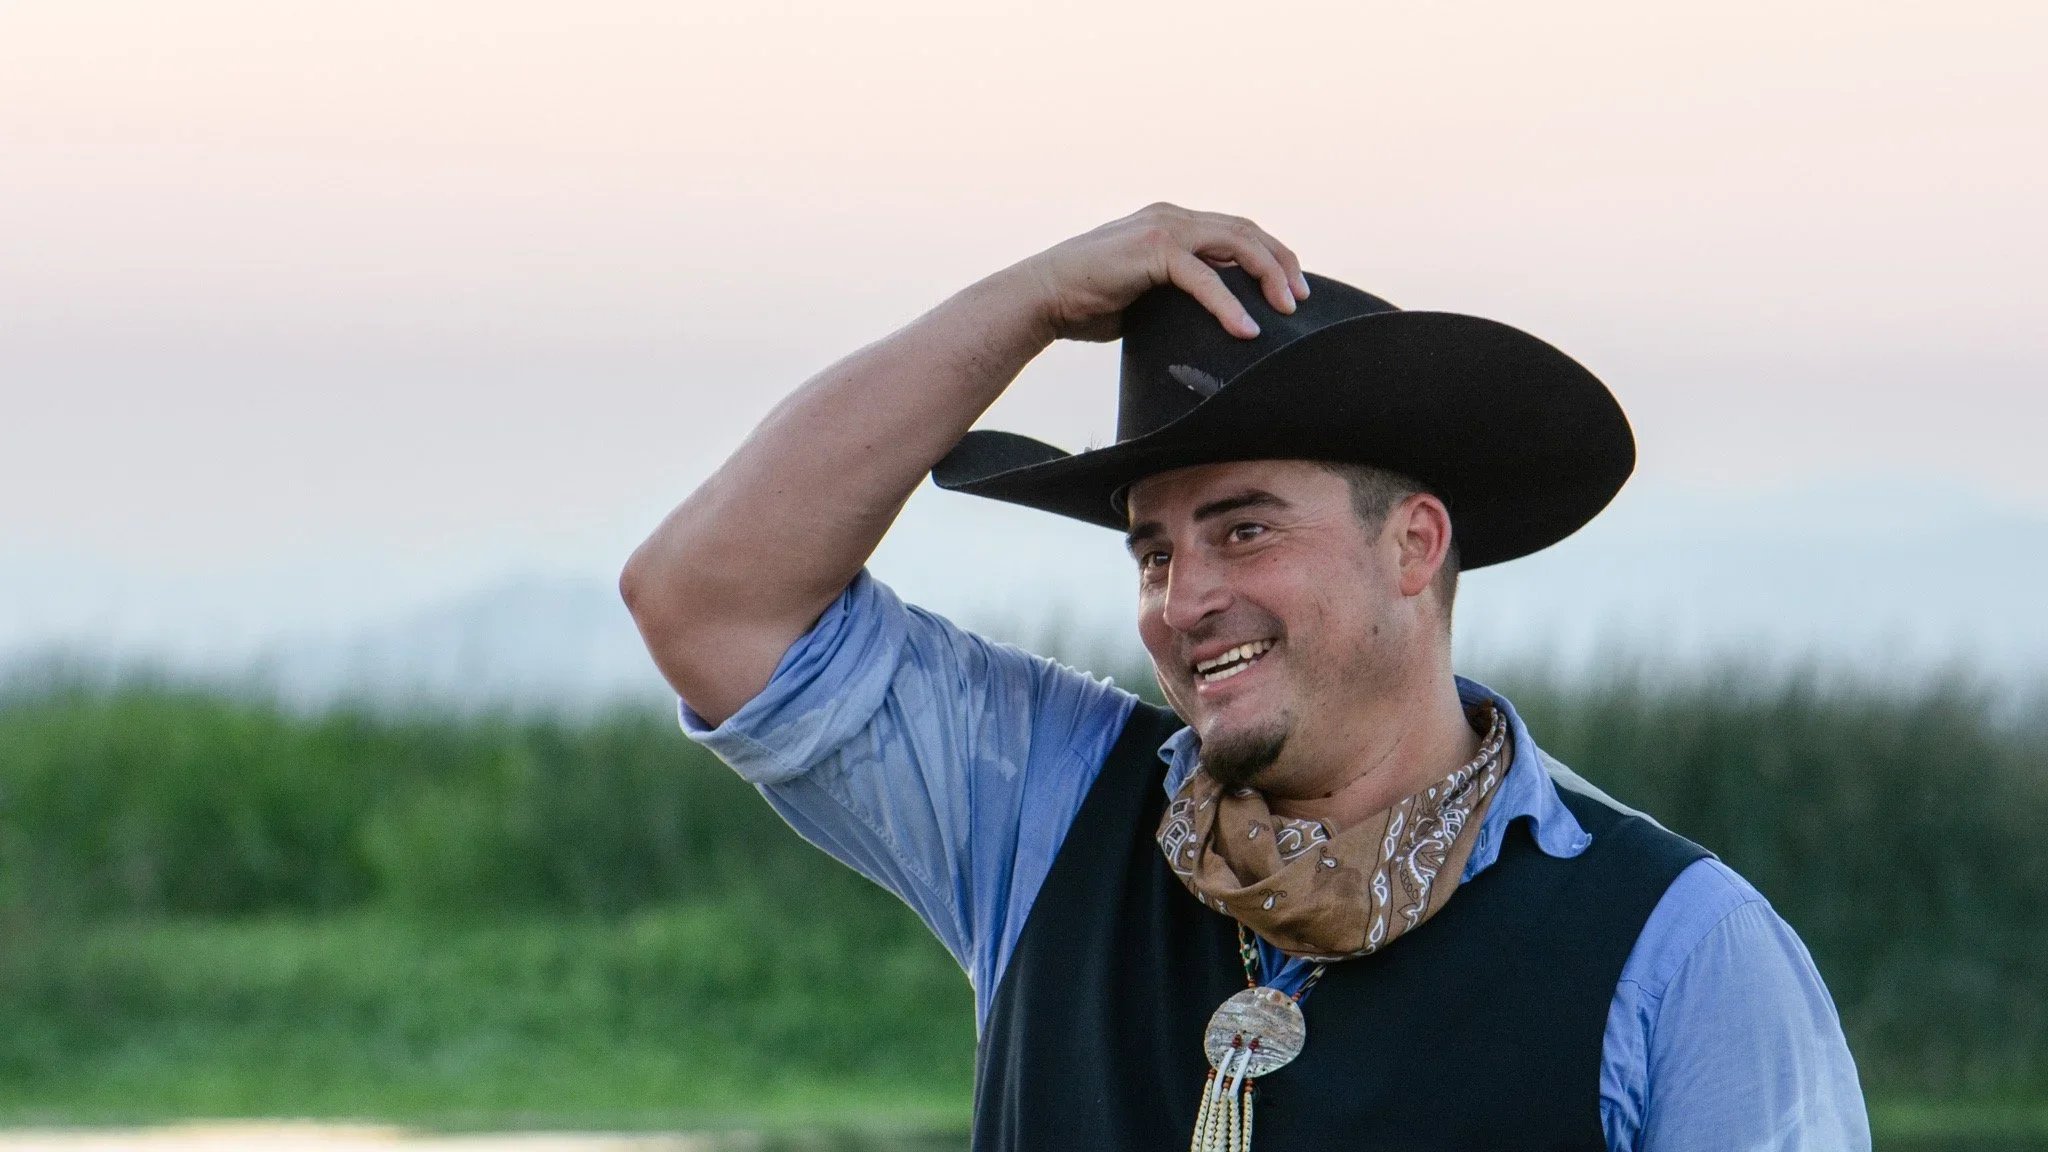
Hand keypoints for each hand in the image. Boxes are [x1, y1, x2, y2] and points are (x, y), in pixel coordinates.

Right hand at [1019, 203, 1310, 342]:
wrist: (1040, 299)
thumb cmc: (1086, 303)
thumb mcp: (1145, 294)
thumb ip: (1177, 294)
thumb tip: (1206, 323)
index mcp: (1171, 223)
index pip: (1235, 230)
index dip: (1269, 255)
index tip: (1290, 288)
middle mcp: (1171, 216)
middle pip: (1245, 230)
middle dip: (1280, 263)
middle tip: (1302, 299)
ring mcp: (1162, 228)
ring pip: (1235, 242)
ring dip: (1267, 275)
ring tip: (1287, 309)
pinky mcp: (1152, 250)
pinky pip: (1204, 276)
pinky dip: (1229, 304)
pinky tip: (1246, 330)